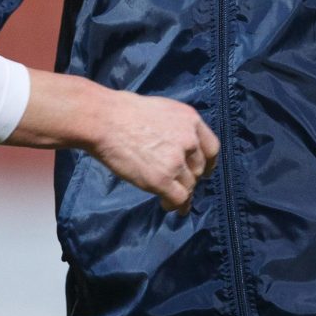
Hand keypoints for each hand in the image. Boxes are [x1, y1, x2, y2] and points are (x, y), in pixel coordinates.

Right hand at [90, 89, 219, 215]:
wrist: (104, 119)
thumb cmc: (124, 111)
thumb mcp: (162, 110)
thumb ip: (177, 127)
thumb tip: (181, 145)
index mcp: (190, 120)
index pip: (212, 148)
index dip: (208, 163)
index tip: (204, 171)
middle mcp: (189, 139)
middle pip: (199, 168)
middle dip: (190, 177)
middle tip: (178, 183)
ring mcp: (176, 160)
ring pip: (189, 185)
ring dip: (181, 193)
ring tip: (171, 198)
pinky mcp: (161, 179)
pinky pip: (179, 198)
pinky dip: (176, 205)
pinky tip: (168, 206)